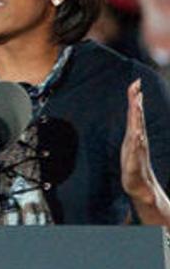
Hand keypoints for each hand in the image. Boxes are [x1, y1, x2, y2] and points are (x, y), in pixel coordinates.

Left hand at [121, 79, 158, 202]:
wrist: (139, 184)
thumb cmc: (133, 165)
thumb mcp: (129, 146)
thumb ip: (133, 134)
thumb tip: (134, 125)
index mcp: (135, 134)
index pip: (134, 113)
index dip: (135, 98)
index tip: (135, 83)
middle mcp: (138, 138)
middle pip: (136, 117)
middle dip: (136, 101)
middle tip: (136, 86)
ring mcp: (137, 148)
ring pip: (137, 129)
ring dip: (137, 117)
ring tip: (137, 104)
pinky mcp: (134, 160)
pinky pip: (136, 149)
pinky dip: (137, 140)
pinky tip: (137, 133)